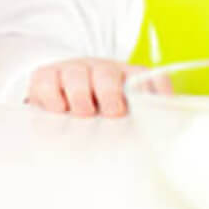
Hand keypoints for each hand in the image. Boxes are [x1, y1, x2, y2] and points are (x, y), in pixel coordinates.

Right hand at [26, 58, 142, 117]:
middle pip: (107, 73)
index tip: (153, 106)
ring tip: (84, 113)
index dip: (152, 88)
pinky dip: (52, 95)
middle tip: (114, 112)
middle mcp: (100, 71)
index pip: (146, 77)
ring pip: (77, 73)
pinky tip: (59, 110)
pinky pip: (47, 80)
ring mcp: (73, 71)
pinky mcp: (46, 77)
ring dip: (81, 94)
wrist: (59, 100)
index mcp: (127, 79)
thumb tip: (163, 138)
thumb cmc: (98, 114)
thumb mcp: (122, 119)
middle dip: (111, 92)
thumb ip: (140, 125)